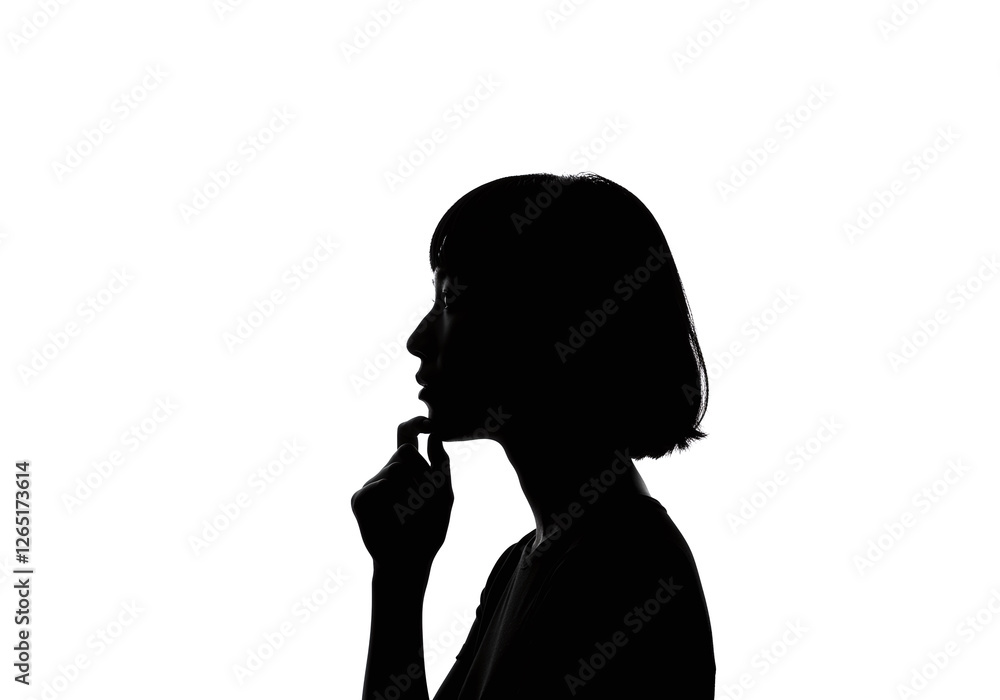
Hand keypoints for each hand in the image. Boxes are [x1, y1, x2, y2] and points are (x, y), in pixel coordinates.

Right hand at [351, 416, 452, 573]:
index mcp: (409, 469)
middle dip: (421, 471)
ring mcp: (372, 485)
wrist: (410, 561)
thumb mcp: (443, 496)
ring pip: (393, 468)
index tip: (428, 422)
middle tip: (426, 498)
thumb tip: (435, 436)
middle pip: (404, 451)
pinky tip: (393, 512)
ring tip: (412, 513)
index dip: (416, 422)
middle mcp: (388, 472)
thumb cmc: (429, 529)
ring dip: (410, 491)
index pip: (407, 434)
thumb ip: (440, 466)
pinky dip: (387, 497)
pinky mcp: (360, 500)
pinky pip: (374, 487)